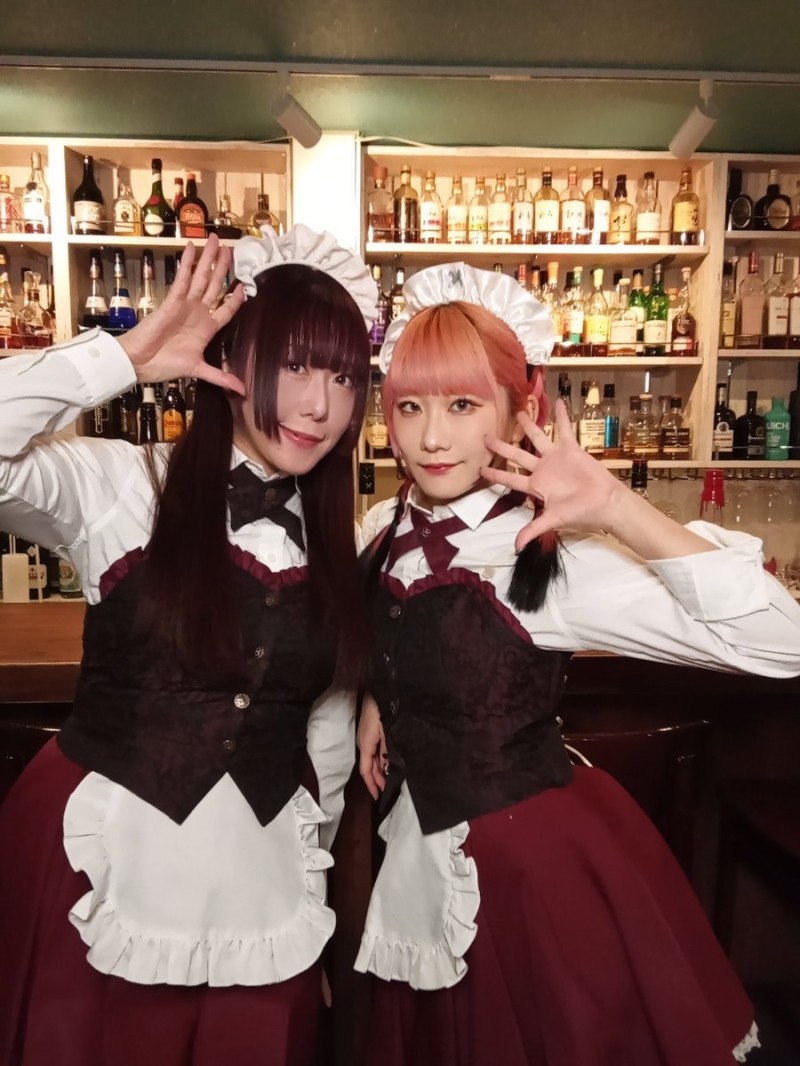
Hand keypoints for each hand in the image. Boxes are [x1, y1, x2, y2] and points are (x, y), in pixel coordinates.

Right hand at [118, 236, 246, 393]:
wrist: (139, 363)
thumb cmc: (164, 366)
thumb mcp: (199, 370)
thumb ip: (221, 377)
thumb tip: (242, 391)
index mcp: (207, 329)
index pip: (226, 309)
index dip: (236, 298)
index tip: (245, 287)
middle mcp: (198, 313)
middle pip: (215, 286)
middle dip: (223, 267)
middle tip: (231, 248)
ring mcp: (186, 304)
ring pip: (201, 278)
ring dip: (209, 259)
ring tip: (216, 240)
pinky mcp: (172, 300)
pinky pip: (182, 279)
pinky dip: (187, 263)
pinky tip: (192, 247)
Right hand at [357, 694, 387, 800]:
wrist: (379, 692)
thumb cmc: (381, 712)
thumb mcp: (386, 733)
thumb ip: (387, 752)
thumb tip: (388, 769)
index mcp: (366, 745)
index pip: (366, 771)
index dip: (371, 784)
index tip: (377, 796)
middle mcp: (364, 744)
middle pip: (369, 767)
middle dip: (377, 779)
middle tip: (386, 790)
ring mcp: (368, 738)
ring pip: (372, 759)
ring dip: (379, 770)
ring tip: (389, 780)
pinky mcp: (372, 732)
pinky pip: (375, 751)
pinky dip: (381, 760)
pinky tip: (388, 763)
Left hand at [482, 400, 623, 551]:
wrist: (604, 503)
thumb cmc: (580, 513)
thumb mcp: (553, 521)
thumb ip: (532, 530)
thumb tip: (515, 547)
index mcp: (535, 486)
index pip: (510, 479)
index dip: (495, 475)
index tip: (480, 468)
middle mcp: (542, 470)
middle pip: (517, 455)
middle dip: (501, 447)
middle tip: (486, 437)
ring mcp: (556, 458)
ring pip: (538, 438)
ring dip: (528, 425)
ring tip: (518, 412)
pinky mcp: (572, 449)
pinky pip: (565, 429)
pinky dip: (562, 416)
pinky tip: (559, 402)